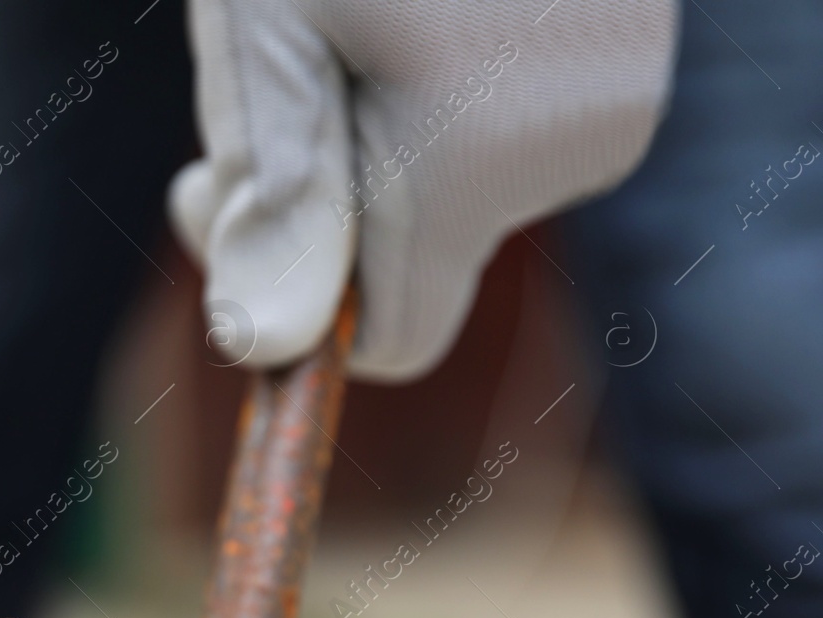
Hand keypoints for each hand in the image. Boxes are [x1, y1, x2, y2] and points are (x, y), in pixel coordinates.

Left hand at [170, 0, 677, 377]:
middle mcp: (567, 156)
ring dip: (380, 124)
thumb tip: (265, 350)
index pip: (388, 341)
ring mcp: (616, 105)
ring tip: (365, 2)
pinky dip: (444, 86)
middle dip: (324, 185)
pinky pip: (510, 127)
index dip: (295, 300)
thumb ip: (275, 193)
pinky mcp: (629, 60)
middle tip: (277, 55)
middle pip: (412, 252)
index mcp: (468, 164)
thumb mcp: (270, 29)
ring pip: (455, 185)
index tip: (220, 191)